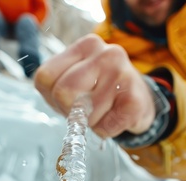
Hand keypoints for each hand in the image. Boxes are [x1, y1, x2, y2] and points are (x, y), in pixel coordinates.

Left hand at [34, 34, 155, 138]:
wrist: (141, 100)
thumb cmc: (101, 91)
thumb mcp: (75, 79)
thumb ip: (57, 87)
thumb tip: (59, 101)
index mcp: (84, 46)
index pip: (45, 76)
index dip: (51, 96)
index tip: (67, 98)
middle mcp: (105, 54)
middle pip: (62, 92)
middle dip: (69, 110)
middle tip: (84, 109)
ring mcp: (123, 74)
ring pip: (85, 113)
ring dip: (90, 122)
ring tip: (103, 111)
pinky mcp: (136, 99)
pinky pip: (106, 126)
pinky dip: (106, 130)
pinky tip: (115, 118)